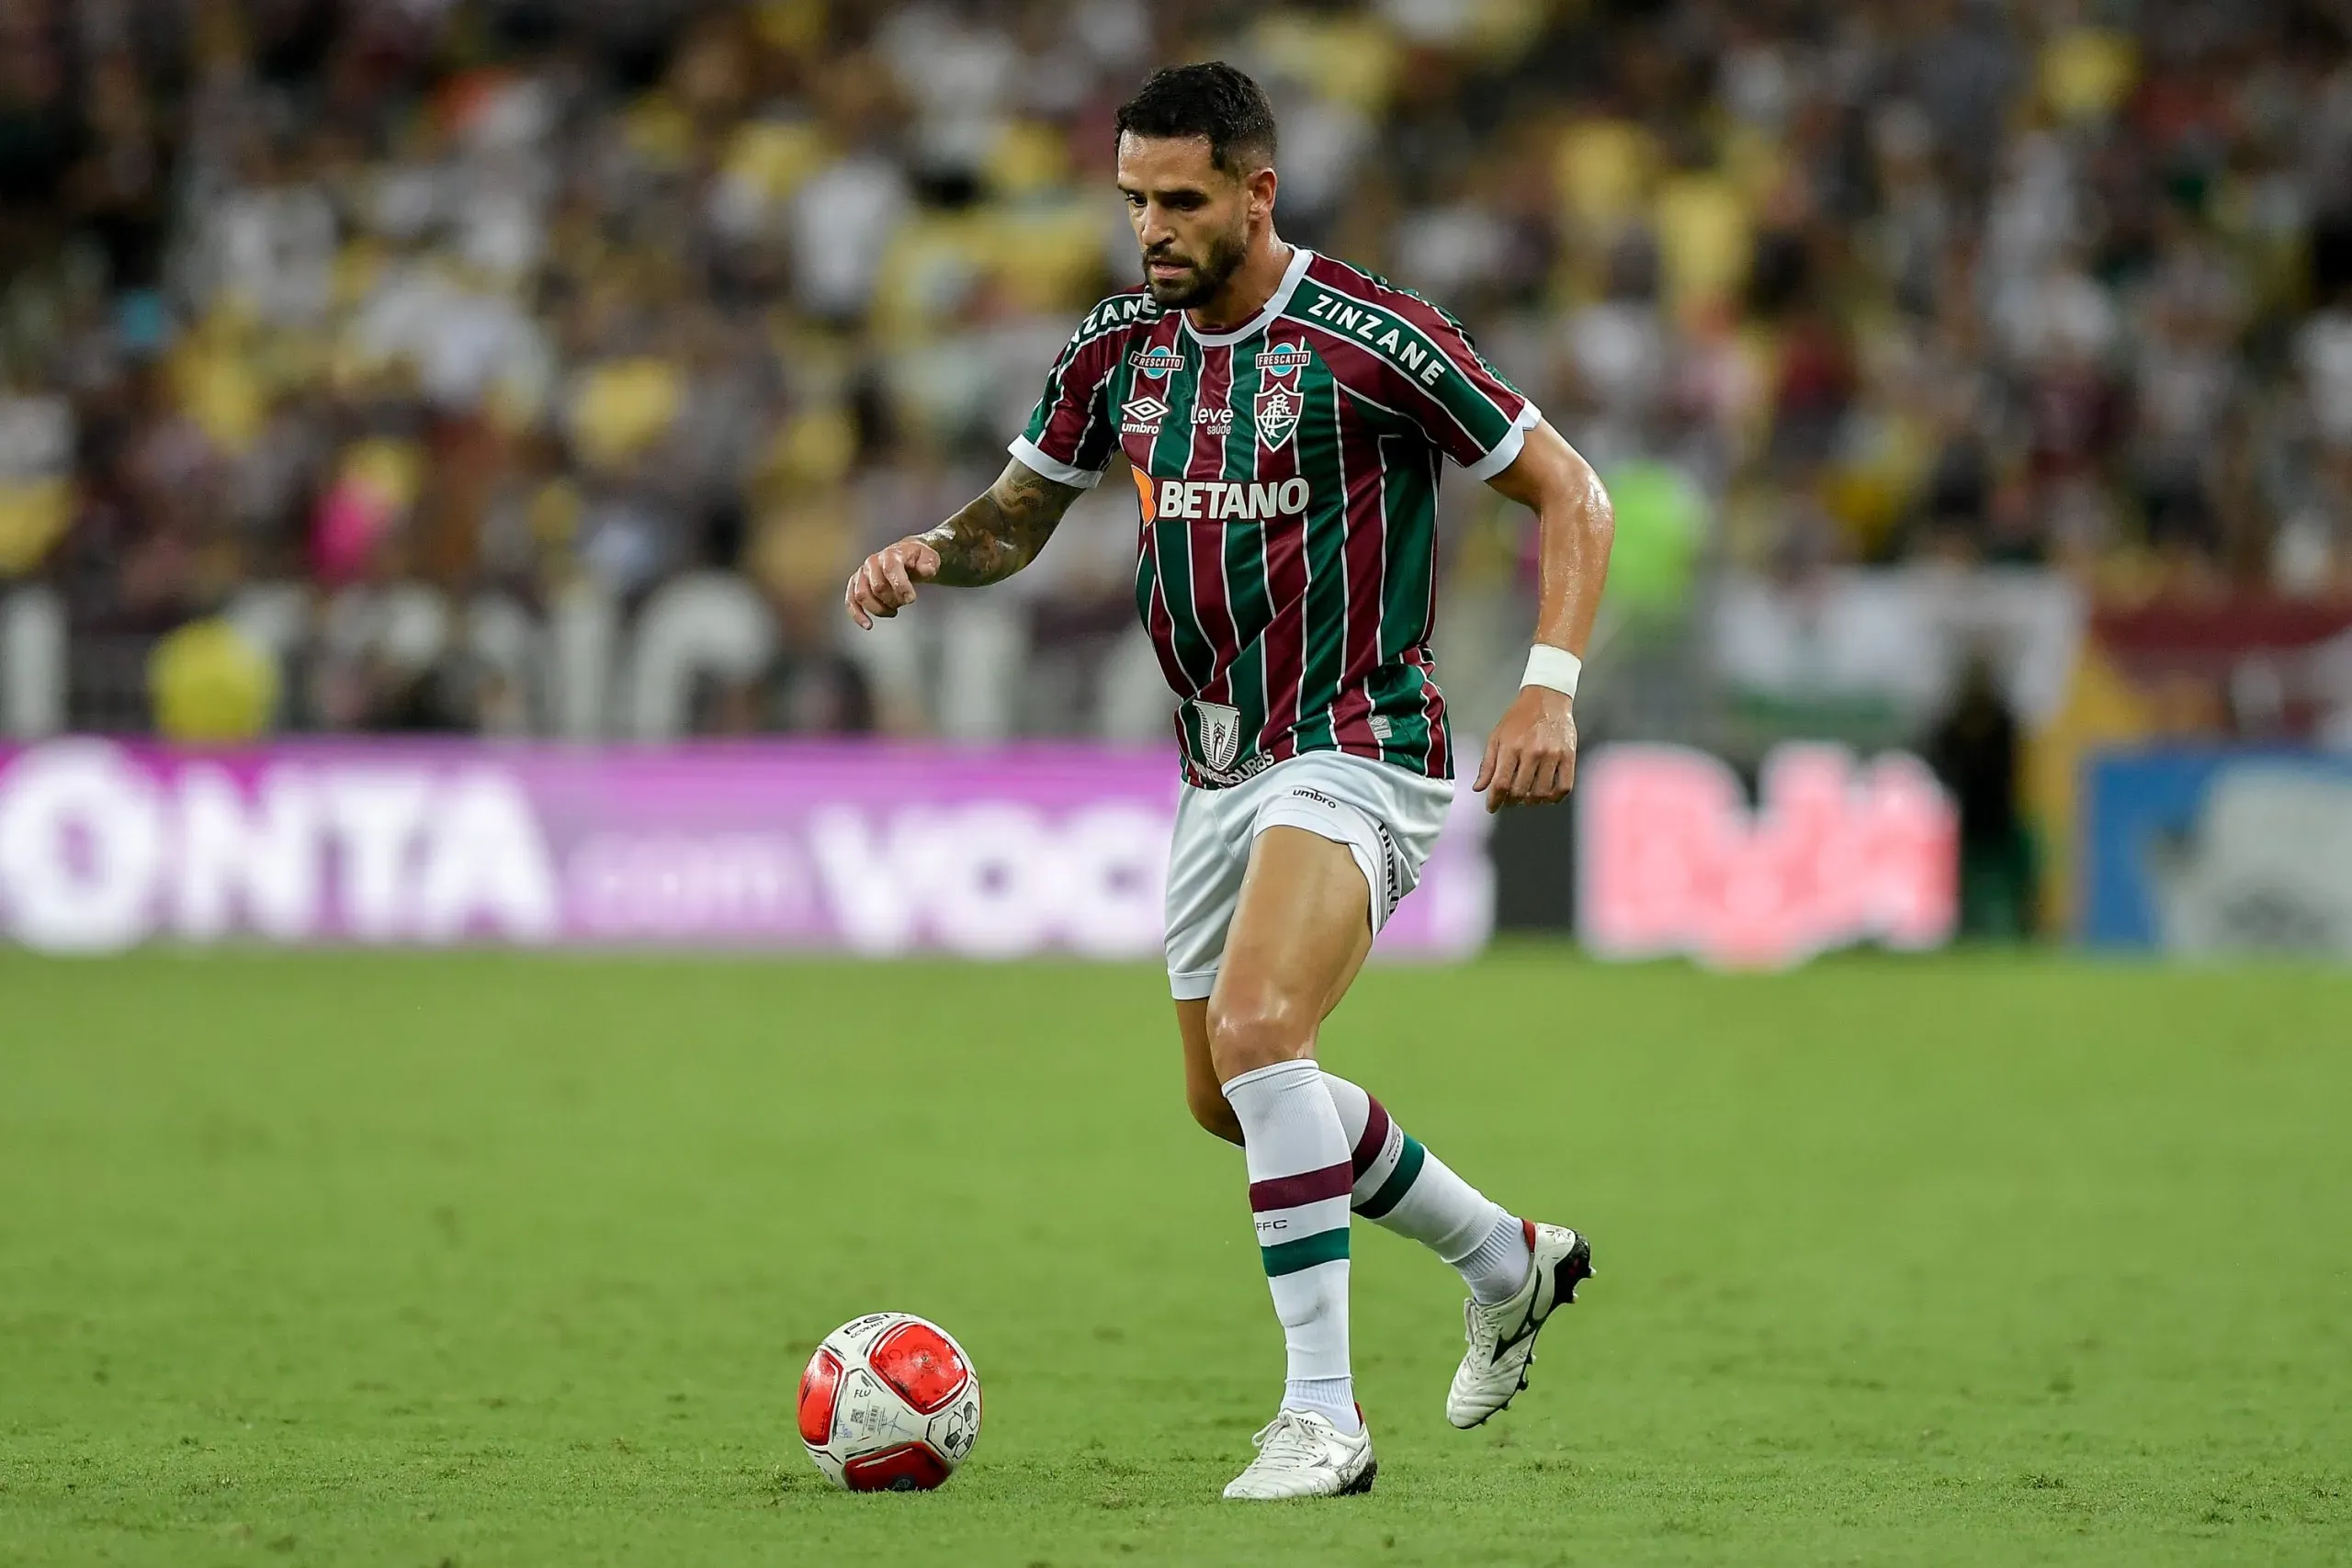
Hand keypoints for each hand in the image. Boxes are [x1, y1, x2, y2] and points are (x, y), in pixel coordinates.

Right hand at [844, 537, 942, 629]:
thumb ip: (929, 564)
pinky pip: (851, 600)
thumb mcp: (930, 557)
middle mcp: (872, 562)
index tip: (911, 599)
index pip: (891, 569)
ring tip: (893, 612)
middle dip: (893, 600)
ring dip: (879, 609)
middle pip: (877, 587)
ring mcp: (862, 573)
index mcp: (890, 554)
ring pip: (862, 595)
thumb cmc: (917, 559)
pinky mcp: (856, 584)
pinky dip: (857, 614)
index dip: (900, 586)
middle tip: (905, 602)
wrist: (905, 555)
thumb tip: (926, 570)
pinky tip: (867, 625)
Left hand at [1474, 686, 1577, 813]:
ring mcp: (1552, 755)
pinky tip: (1546, 796)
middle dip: (1511, 801)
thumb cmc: (1519, 717)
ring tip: (1527, 797)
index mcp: (1511, 747)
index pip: (1501, 784)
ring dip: (1531, 801)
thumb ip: (1487, 764)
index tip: (1492, 807)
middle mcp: (1532, 752)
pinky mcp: (1569, 756)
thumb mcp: (1497, 736)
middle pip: (1520, 791)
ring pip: (1541, 793)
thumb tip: (1479, 788)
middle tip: (1509, 800)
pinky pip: (1564, 787)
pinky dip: (1554, 798)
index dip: (1495, 801)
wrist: (1547, 698)